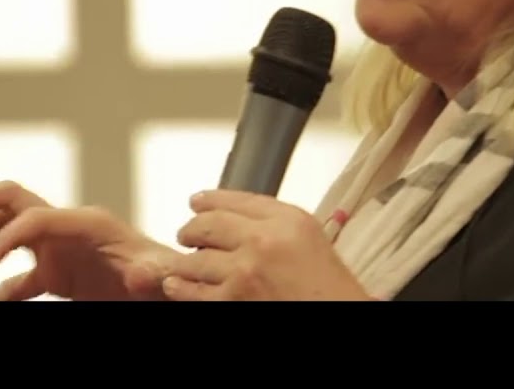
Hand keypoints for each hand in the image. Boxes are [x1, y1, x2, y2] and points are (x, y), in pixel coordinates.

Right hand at [0, 180, 178, 300]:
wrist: (171, 287)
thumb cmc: (167, 277)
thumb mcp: (159, 273)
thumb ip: (150, 273)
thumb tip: (141, 275)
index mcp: (87, 222)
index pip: (35, 216)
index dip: (7, 236)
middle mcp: (69, 227)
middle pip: (12, 201)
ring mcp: (60, 248)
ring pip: (7, 228)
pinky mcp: (59, 272)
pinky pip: (19, 277)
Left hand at [162, 189, 371, 300]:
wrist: (338, 314)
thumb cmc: (331, 289)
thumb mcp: (312, 239)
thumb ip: (277, 224)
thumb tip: (240, 221)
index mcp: (288, 220)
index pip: (238, 200)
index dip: (211, 199)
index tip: (198, 202)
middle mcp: (264, 240)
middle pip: (210, 223)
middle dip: (191, 228)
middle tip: (186, 233)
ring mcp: (245, 271)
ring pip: (196, 258)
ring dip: (183, 260)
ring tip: (178, 262)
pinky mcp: (233, 300)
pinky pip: (194, 290)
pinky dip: (180, 286)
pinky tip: (175, 284)